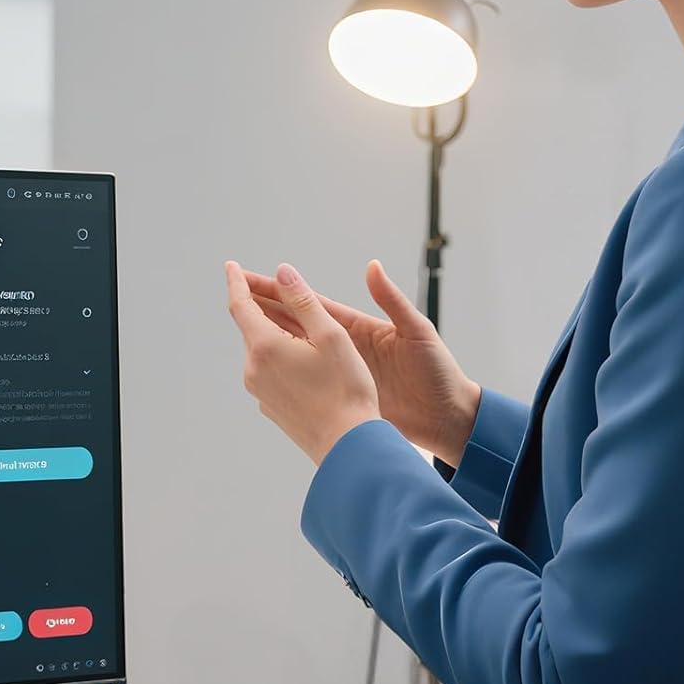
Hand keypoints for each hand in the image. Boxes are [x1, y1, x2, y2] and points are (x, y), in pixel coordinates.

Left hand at [225, 260, 380, 465]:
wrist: (350, 449)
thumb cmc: (346, 391)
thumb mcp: (330, 336)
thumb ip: (303, 300)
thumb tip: (282, 273)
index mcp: (264, 346)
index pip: (241, 304)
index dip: (237, 282)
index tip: (231, 267)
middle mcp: (253, 369)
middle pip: (252, 326)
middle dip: (263, 306)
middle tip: (281, 291)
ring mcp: (260, 391)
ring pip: (262, 350)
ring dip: (275, 334)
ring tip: (304, 329)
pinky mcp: (271, 407)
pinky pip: (270, 371)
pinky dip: (281, 357)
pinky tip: (307, 363)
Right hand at [244, 259, 478, 465]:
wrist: (449, 417)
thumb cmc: (438, 373)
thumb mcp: (417, 332)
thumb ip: (393, 301)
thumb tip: (372, 266)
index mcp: (358, 326)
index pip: (309, 302)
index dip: (280, 288)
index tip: (250, 275)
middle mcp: (344, 346)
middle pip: (294, 321)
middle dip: (264, 304)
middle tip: (234, 289)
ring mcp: (339, 371)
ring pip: (294, 350)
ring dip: (268, 336)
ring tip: (240, 325)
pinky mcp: (340, 395)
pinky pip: (303, 380)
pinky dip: (282, 371)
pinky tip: (264, 370)